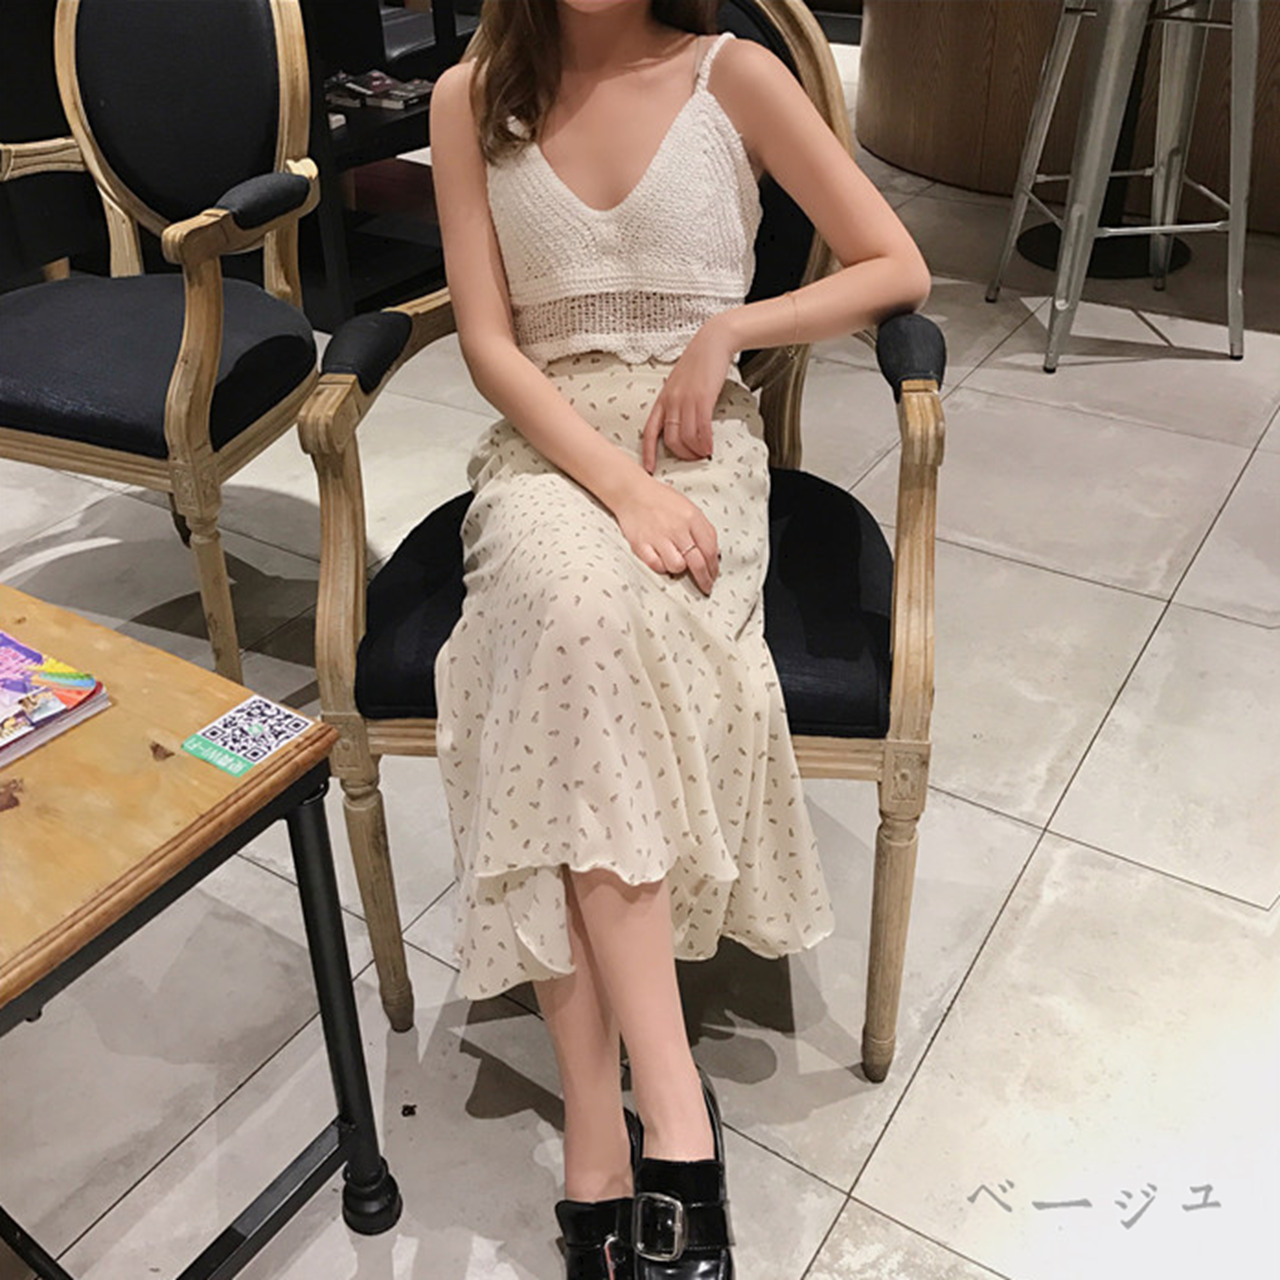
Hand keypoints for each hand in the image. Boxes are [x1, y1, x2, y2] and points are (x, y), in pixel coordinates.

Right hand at [612, 473, 719, 594]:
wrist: (632, 492)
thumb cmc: (662, 501)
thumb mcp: (690, 508)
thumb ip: (703, 529)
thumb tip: (714, 554)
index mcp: (692, 518)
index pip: (710, 549)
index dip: (714, 567)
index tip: (713, 576)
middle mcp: (677, 528)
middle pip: (697, 563)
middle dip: (704, 579)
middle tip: (705, 587)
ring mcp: (658, 537)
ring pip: (677, 567)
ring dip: (679, 568)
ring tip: (676, 561)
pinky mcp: (641, 544)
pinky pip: (657, 566)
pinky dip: (661, 567)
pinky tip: (662, 560)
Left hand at [641, 314, 738, 472]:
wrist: (711, 342)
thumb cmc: (697, 363)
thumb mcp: (678, 384)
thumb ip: (675, 402)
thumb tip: (679, 423)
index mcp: (662, 400)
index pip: (649, 431)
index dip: (647, 453)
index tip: (649, 469)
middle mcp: (671, 402)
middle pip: (670, 440)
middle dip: (681, 455)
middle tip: (693, 459)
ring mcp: (686, 401)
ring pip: (686, 438)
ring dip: (696, 451)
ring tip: (704, 453)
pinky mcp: (702, 399)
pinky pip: (701, 429)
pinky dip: (705, 442)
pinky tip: (710, 447)